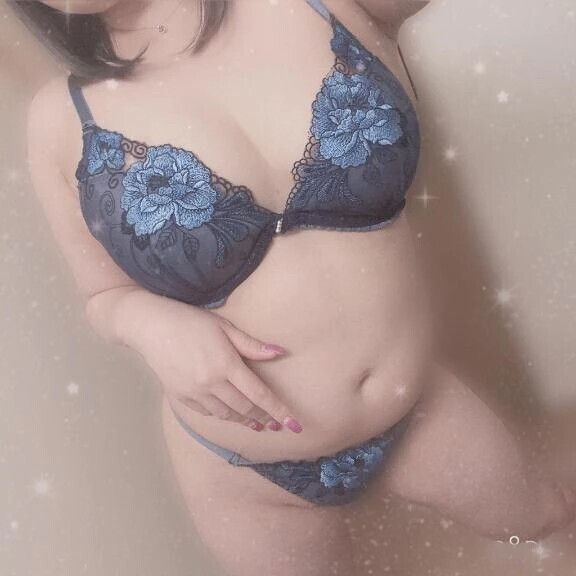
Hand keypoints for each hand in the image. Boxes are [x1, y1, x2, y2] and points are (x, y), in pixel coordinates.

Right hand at [138, 304, 301, 432]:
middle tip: (277, 424)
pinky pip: (207, 413)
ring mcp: (194, 392)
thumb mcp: (225, 327)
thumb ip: (252, 345)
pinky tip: (231, 414)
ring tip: (258, 424)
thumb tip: (280, 353)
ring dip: (245, 421)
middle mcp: (211, 383)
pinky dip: (223, 416)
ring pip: (226, 415)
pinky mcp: (180, 396)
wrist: (150, 327)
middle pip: (245, 409)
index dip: (279, 411)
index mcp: (226, 364)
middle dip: (264, 418)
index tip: (294, 425)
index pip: (259, 395)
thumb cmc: (190, 321)